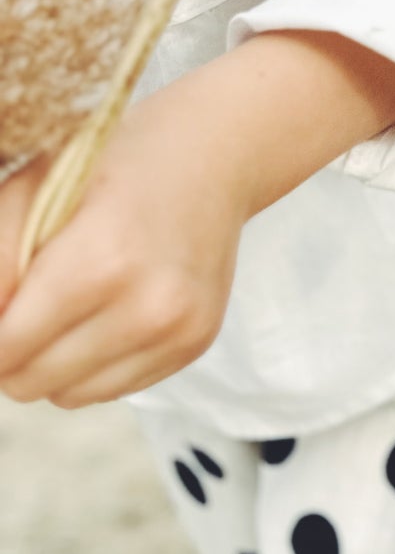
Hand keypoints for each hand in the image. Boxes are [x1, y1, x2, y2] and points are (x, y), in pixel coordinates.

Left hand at [0, 85, 248, 407]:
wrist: (214, 157)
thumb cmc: (112, 165)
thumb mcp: (32, 191)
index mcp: (101, 262)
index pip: (6, 348)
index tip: (3, 304)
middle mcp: (148, 308)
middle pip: (31, 382)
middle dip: (13, 351)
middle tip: (26, 306)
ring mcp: (178, 332)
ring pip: (70, 396)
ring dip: (53, 363)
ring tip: (69, 307)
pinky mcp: (195, 344)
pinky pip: (113, 389)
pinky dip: (96, 362)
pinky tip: (108, 312)